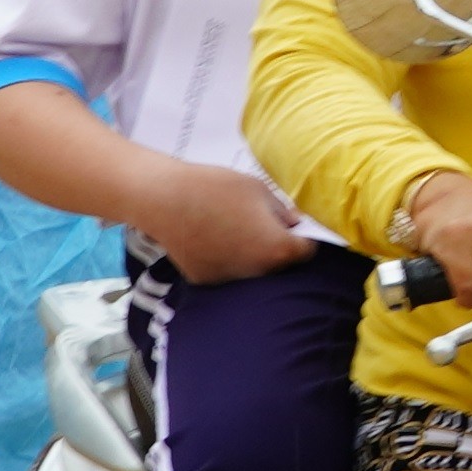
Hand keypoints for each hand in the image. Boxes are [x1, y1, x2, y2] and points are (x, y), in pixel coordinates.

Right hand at [153, 159, 314, 278]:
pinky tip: (210, 239)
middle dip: (277, 248)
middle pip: (280, 265)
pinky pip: (226, 272)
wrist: (165, 199)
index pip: (307, 250)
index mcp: (277, 249)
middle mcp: (258, 273)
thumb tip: (294, 224)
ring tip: (231, 229)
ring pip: (252, 271)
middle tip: (260, 224)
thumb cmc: (216, 188)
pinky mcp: (207, 282)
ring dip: (251, 256)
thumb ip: (283, 212)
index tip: (292, 226)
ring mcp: (231, 281)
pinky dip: (225, 260)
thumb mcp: (259, 190)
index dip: (303, 236)